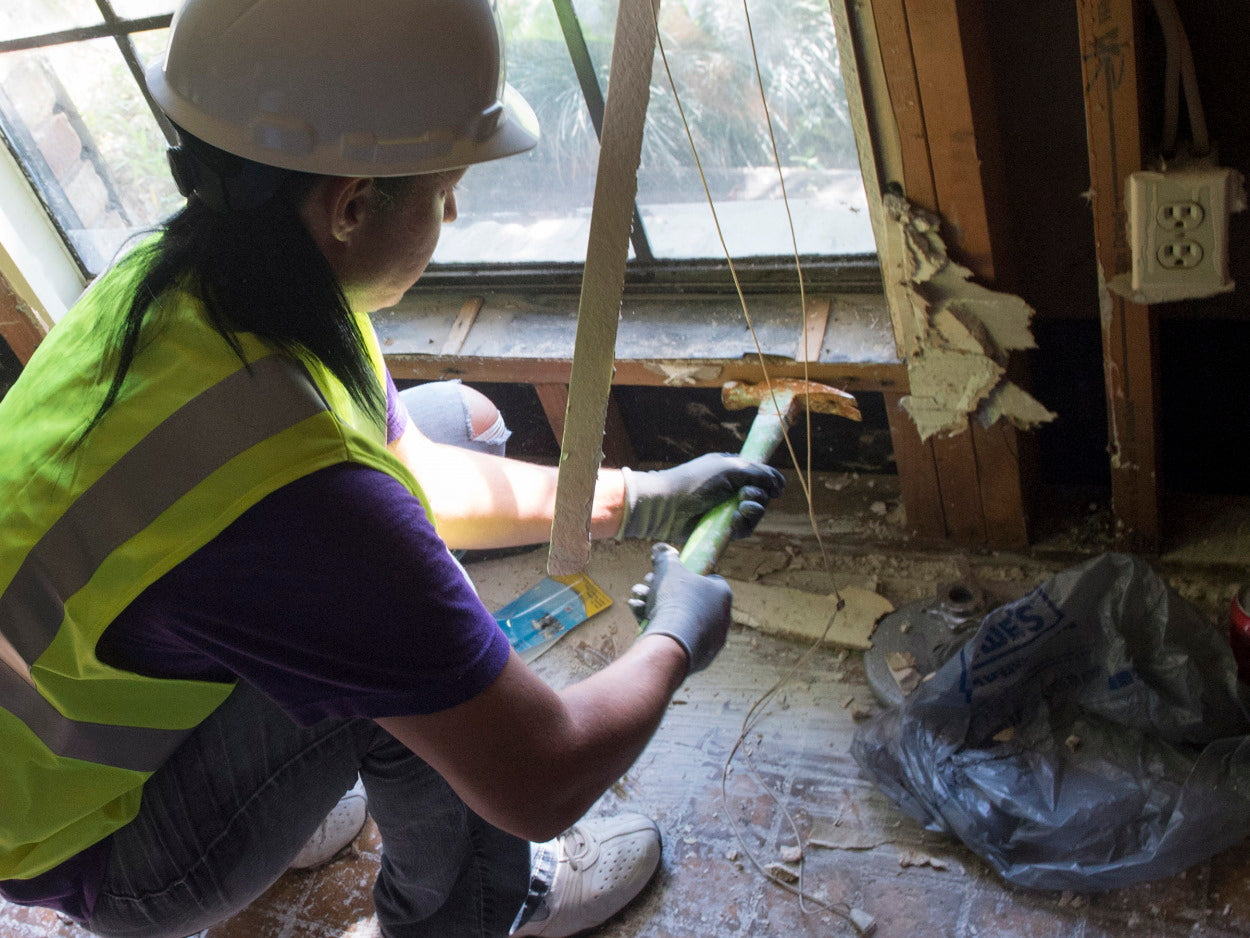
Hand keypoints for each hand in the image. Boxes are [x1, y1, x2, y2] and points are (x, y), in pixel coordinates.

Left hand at [619, 453, 784, 541]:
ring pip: (755, 514)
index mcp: (732, 470)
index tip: (776, 487)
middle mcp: (732, 489)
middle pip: (762, 495)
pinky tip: (733, 520)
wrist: (667, 505)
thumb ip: (758, 473)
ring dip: (754, 510)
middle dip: (760, 495)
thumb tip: (779, 483)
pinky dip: (743, 524)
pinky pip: (744, 529)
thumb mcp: (729, 468)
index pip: (762, 475)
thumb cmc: (695, 481)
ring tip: (741, 507)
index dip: (771, 481)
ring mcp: (727, 509)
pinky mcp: (722, 528)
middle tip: (745, 495)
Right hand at [629, 543, 732, 672]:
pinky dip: (660, 627)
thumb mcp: (669, 570)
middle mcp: (722, 617)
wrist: (672, 642)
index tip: (667, 576)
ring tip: (639, 602)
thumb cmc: (676, 601)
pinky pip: (678, 637)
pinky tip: (641, 618)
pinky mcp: (698, 657)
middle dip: (665, 592)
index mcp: (722, 594)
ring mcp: (711, 639)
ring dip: (657, 608)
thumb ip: (666, 557)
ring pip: (681, 618)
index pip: (707, 579)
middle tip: (648, 587)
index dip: (685, 576)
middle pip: (690, 599)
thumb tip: (661, 547)